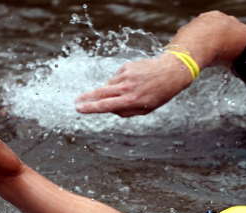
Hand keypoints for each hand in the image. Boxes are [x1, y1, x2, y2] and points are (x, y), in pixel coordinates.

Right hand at [75, 53, 192, 116]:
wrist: (170, 72)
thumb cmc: (159, 94)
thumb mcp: (145, 109)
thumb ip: (126, 112)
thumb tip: (110, 109)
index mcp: (131, 101)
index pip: (105, 105)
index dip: (90, 108)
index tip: (79, 108)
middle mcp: (126, 88)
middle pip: (100, 93)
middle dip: (86, 98)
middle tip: (76, 102)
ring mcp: (125, 75)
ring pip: (108, 86)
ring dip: (108, 91)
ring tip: (123, 94)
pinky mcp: (126, 67)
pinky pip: (116, 78)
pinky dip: (119, 83)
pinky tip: (132, 83)